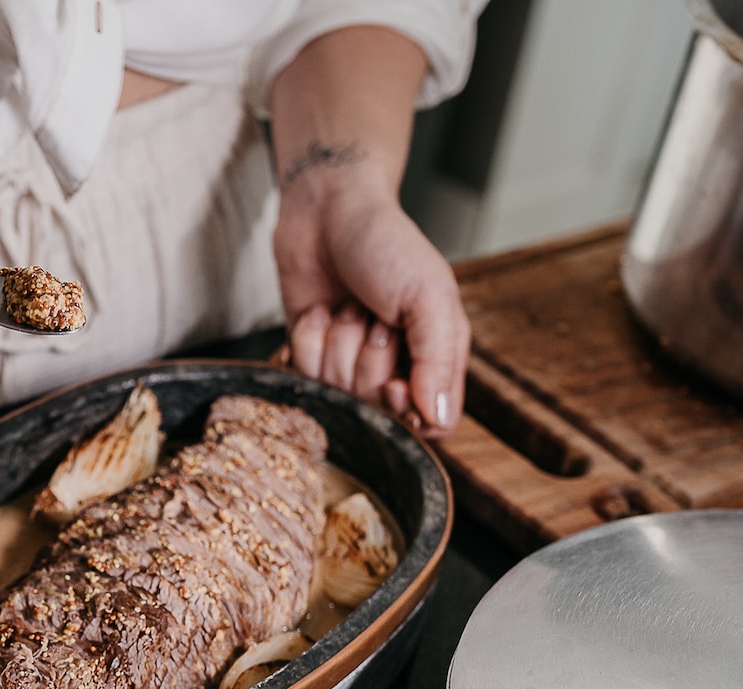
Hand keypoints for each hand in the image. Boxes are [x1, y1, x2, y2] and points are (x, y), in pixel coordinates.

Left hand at [273, 161, 467, 436]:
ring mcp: (347, 365)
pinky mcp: (308, 357)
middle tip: (375, 318)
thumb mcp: (429, 294)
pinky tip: (320, 312)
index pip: (430, 423)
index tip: (396, 382)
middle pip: (378, 412)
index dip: (406, 412)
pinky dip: (309, 340)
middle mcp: (393, 368)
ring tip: (348, 307)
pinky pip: (303, 376)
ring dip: (339, 344)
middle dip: (369, 362)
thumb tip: (437, 419)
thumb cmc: (387, 244)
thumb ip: (438, 359)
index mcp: (435, 357)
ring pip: (338, 395)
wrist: (327, 210)